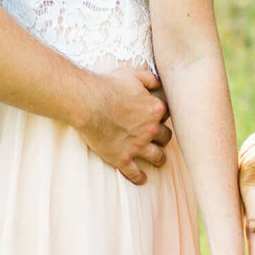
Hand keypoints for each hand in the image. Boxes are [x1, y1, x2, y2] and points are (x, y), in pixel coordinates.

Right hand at [82, 65, 172, 184]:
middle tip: (158, 138)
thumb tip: (159, 83)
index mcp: (155, 109)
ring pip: (157, 157)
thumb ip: (150, 78)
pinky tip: (142, 179)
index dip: (161, 115)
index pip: (167, 114)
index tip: (156, 117)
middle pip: (166, 137)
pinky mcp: (122, 158)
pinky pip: (135, 173)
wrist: (87, 102)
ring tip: (159, 160)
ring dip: (159, 158)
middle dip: (163, 137)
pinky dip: (140, 177)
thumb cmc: (108, 86)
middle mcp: (150, 130)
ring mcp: (137, 146)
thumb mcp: (132, 74)